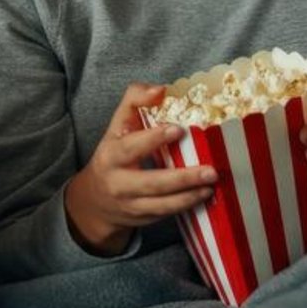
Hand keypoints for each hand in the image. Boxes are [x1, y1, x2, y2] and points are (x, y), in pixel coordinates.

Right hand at [64, 82, 217, 255]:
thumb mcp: (116, 126)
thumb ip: (134, 100)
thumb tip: (161, 89)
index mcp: (111, 155)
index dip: (153, 139)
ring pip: (162, 204)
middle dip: (182, 178)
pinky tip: (204, 196)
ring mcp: (131, 205)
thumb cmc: (114, 154)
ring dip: (189, 196)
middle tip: (210, 170)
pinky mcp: (143, 219)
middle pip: (152, 182)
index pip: (131, 147)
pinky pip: (166, 214)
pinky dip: (186, 205)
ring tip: (211, 185)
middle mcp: (119, 183)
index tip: (179, 130)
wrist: (95, 201)